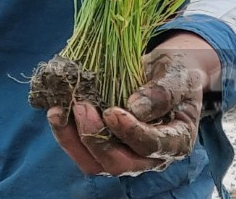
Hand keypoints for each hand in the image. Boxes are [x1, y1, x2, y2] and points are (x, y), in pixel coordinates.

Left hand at [47, 32, 220, 176]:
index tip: (111, 111)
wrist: (168, 72)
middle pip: (120, 163)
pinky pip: (83, 150)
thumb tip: (135, 108)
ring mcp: (127, 154)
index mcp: (176, 140)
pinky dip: (67, 134)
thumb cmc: (177, 72)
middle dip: (96, 139)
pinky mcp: (107, 145)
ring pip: (95, 163)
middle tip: (81, 106)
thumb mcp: (178, 74)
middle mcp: (151, 156)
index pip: (151, 146)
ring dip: (73, 140)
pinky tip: (56, 111)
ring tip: (59, 112)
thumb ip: (163, 91)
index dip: (130, 132)